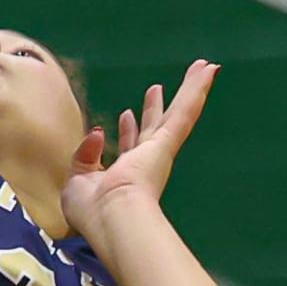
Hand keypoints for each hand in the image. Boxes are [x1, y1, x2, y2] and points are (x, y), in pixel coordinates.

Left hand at [62, 60, 217, 238]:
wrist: (113, 217)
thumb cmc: (93, 209)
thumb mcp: (77, 180)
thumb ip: (85, 156)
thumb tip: (97, 132)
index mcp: (125, 172)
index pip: (129, 145)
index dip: (127, 129)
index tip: (125, 114)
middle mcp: (146, 160)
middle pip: (155, 125)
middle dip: (156, 107)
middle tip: (157, 88)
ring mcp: (159, 150)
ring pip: (179, 112)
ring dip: (191, 89)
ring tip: (203, 68)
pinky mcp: (167, 142)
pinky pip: (185, 110)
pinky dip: (197, 89)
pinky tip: (209, 70)